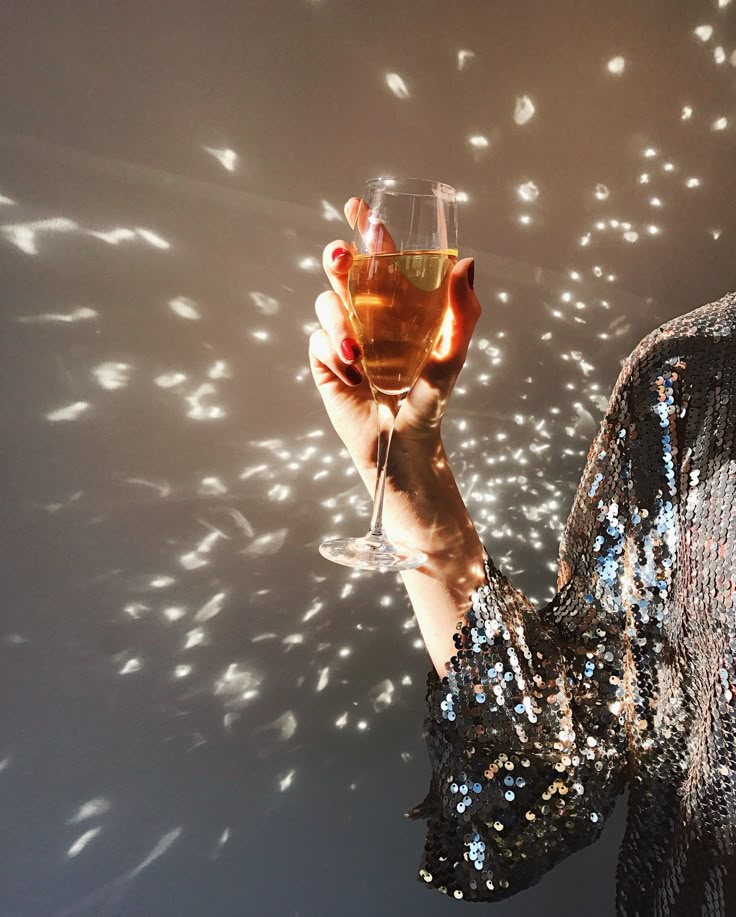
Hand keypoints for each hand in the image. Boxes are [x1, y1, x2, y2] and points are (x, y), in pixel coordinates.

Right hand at [308, 197, 480, 475]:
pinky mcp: (325, 362)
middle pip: (343, 272)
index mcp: (397, 306)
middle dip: (337, 259)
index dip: (366, 230)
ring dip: (338, 319)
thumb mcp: (453, 356)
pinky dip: (335, 353)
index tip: (356, 207)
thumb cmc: (431, 400)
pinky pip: (318, 341)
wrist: (403, 445)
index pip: (379, 259)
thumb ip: (462, 312)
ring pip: (326, 303)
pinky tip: (355, 375)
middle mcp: (367, 315)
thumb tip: (466, 263)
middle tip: (342, 258)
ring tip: (358, 351)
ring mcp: (343, 337)